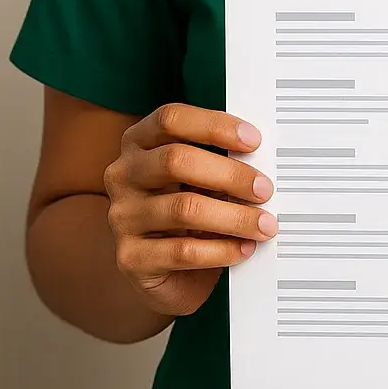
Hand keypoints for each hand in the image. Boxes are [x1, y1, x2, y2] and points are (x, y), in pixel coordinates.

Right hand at [102, 103, 276, 318]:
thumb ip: (221, 162)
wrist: (165, 269)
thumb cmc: (189, 211)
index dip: (214, 125)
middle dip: (230, 174)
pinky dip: (222, 250)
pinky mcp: (131, 258)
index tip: (253, 140)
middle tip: (264, 189)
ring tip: (264, 225)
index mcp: (139, 143)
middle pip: (176, 160)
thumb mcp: (201, 178)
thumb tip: (263, 159)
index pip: (170, 119)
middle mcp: (123, 175)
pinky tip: (244, 249)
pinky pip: (183, 251)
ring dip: (234, 217)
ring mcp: (123, 216)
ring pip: (184, 208)